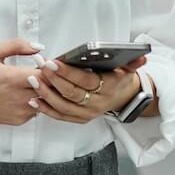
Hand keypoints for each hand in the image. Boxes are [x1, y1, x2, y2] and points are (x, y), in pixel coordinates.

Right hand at [0, 39, 44, 126]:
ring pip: (44, 100)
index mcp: (13, 78)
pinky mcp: (18, 120)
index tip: (41, 62)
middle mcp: (19, 97)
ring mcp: (19, 111)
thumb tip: (38, 47)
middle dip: (47, 78)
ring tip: (28, 83)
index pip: (46, 74)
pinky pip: (36, 110)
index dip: (47, 67)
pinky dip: (34, 102)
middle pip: (48, 88)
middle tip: (38, 71)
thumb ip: (17, 46)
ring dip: (42, 91)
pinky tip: (21, 94)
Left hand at [27, 56, 147, 123]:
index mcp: (108, 88)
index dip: (68, 72)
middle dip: (53, 80)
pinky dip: (46, 109)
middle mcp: (97, 103)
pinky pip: (60, 116)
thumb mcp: (128, 68)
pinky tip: (33, 99)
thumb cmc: (120, 79)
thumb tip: (142, 55)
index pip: (85, 81)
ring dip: (45, 94)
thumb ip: (133, 61)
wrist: (124, 98)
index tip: (53, 62)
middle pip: (71, 93)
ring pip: (63, 106)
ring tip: (32, 80)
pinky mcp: (80, 119)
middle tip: (39, 67)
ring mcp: (88, 113)